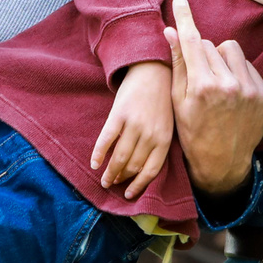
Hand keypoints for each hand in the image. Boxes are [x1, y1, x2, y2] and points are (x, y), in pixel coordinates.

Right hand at [90, 60, 173, 197]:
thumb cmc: (162, 98)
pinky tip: (94, 163)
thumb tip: (143, 167)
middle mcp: (150, 134)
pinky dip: (99, 154)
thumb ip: (159, 143)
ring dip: (110, 172)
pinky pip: (106, 139)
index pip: (151, 170)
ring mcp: (134, 124)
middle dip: (122, 179)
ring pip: (119, 157)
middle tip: (113, 185)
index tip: (129, 195)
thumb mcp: (168, 122)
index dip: (139, 185)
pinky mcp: (119, 114)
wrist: (154, 68)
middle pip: (133, 166)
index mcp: (164, 138)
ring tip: (104, 180)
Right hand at [166, 0, 262, 195]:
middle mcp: (228, 85)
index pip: (192, 41)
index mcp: (203, 86)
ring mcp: (250, 89)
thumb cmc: (192, 132)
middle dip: (201, 53)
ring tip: (216, 81)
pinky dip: (238, 72)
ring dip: (221, 59)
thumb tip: (171, 32)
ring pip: (231, 50)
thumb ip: (177, 65)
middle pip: (210, 45)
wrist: (223, 162)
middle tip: (198, 75)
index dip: (185, 18)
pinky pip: (248, 66)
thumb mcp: (178, 101)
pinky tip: (231, 92)